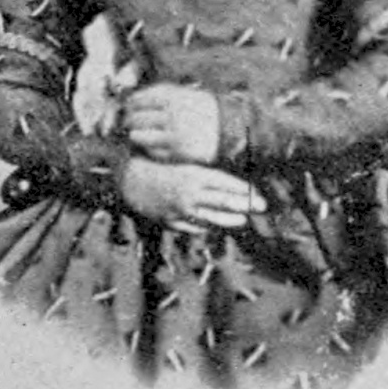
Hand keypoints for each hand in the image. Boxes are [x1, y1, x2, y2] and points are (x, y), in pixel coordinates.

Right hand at [120, 158, 266, 229]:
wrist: (126, 178)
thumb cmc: (153, 163)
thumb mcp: (179, 162)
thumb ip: (200, 172)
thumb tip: (223, 178)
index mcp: (192, 174)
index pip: (225, 183)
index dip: (243, 190)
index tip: (257, 193)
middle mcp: (189, 193)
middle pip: (223, 201)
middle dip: (245, 204)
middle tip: (262, 206)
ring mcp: (180, 209)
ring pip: (211, 217)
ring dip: (229, 219)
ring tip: (243, 220)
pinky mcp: (170, 220)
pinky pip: (193, 226)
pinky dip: (204, 226)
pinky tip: (213, 225)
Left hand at [125, 84, 219, 163]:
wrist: (226, 126)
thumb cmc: (198, 108)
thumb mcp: (182, 93)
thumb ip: (159, 94)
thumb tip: (130, 99)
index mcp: (172, 98)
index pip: (138, 100)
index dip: (129, 104)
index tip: (127, 107)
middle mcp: (172, 115)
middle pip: (137, 118)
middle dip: (128, 120)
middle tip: (126, 122)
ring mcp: (175, 135)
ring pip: (141, 136)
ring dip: (134, 135)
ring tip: (134, 134)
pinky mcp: (178, 152)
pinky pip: (153, 151)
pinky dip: (147, 148)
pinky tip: (148, 145)